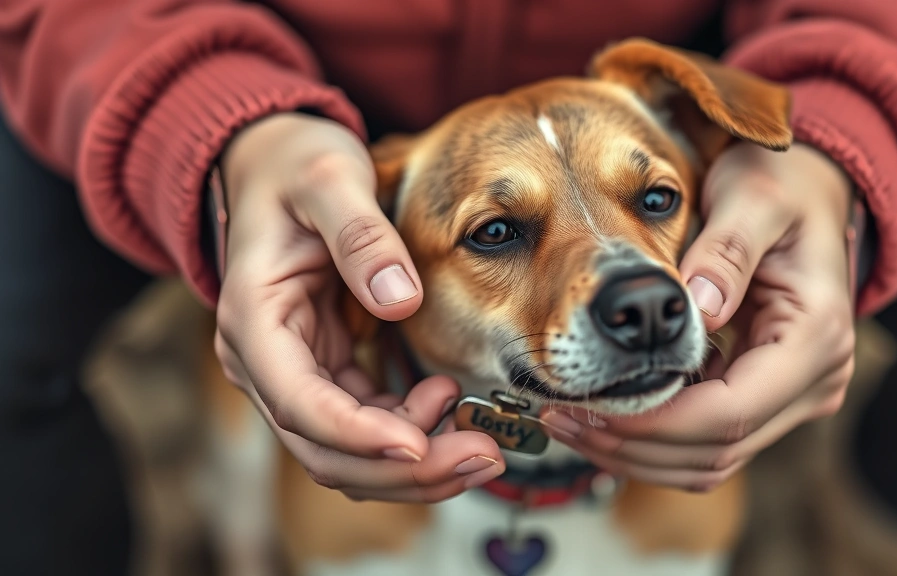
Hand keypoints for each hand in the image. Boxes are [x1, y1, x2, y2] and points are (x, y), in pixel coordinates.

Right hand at [213, 113, 503, 501]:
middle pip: (325, 449)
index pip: (299, 403)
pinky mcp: (326, 371)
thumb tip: (401, 299)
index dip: (358, 435)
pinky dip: (410, 432)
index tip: (418, 445)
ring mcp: (295, 372)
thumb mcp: (327, 179)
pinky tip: (448, 401)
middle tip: (481, 458)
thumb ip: (360, 233)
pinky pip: (366, 425)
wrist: (273, 164)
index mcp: (254, 321)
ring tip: (481, 445)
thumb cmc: (294, 167)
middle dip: (403, 468)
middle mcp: (265, 361)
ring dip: (413, 464)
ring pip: (347, 453)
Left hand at [541, 142, 855, 490]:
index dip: (654, 422)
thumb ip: (729, 249)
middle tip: (560, 417)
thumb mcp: (754, 197)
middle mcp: (814, 382)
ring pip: (709, 461)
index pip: (729, 413)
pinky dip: (653, 438)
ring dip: (636, 452)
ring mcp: (793, 397)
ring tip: (568, 420)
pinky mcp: (765, 399)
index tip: (591, 402)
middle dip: (633, 445)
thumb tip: (699, 307)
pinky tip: (602, 412)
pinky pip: (705, 441)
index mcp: (815, 339)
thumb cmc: (781, 188)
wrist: (811, 195)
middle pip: (715, 451)